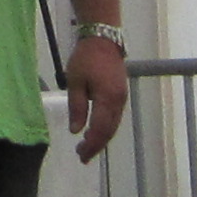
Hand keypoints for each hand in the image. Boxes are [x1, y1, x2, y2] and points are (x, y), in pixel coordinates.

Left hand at [65, 35, 129, 162]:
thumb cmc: (85, 58)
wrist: (103, 39)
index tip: (80, 154)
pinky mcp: (121, 94)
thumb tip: (76, 131)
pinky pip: (115, 117)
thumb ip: (77, 107)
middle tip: (83, 157)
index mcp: (107, 98)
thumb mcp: (75, 82)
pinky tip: (96, 133)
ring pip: (114, 125)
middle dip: (96, 146)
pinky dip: (106, 129)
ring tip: (88, 149)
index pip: (100, 129)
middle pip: (109, 131)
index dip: (91, 144)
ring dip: (102, 139)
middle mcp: (118, 101)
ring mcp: (122, 98)